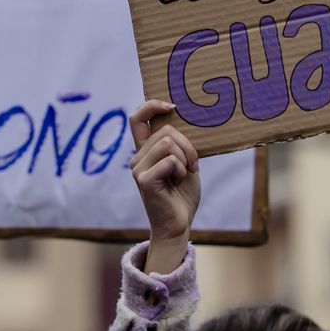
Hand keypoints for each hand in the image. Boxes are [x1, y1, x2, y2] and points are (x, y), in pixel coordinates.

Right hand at [128, 99, 199, 273]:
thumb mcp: (184, 164)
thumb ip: (177, 145)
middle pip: (166, 131)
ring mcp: (137, 168)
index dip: (152, 106)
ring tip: (184, 175)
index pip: (138, 119)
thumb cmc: (182, 196)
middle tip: (192, 165)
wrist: (178, 225)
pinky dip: (182, 171)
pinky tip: (178, 183)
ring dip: (186, 159)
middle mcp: (137, 157)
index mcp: (145, 151)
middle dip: (188, 146)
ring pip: (169, 144)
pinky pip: (171, 161)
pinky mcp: (144, 179)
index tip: (171, 106)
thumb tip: (180, 122)